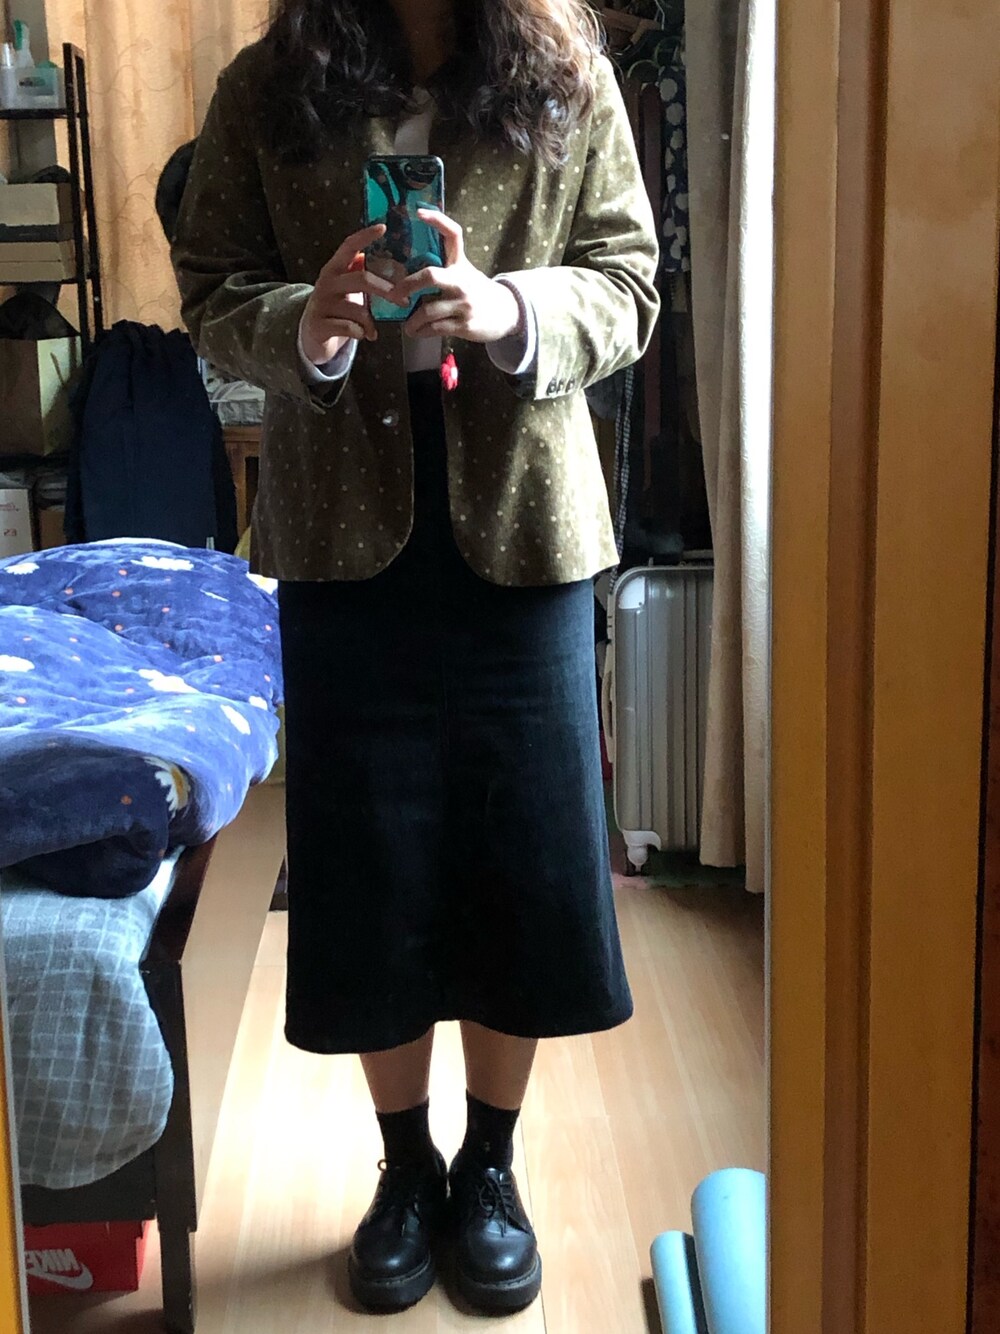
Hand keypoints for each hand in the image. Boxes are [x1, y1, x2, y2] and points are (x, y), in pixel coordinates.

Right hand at [300, 224, 404, 364]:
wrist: (313, 336)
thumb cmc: (338, 309)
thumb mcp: (348, 288)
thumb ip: (364, 274)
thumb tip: (397, 264)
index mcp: (335, 269)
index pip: (348, 246)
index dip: (365, 236)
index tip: (383, 227)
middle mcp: (327, 282)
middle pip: (361, 279)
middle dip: (385, 290)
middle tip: (403, 301)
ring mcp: (321, 304)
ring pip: (357, 310)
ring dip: (371, 321)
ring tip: (373, 329)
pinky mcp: (319, 325)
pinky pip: (350, 329)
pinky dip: (362, 333)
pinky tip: (364, 335)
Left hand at [394, 210, 521, 343]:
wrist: (506, 313)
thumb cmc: (477, 291)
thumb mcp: (465, 272)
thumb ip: (445, 266)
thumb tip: (410, 262)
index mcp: (460, 264)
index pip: (453, 234)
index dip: (437, 220)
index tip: (418, 212)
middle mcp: (462, 281)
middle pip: (430, 276)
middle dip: (407, 285)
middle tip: (395, 294)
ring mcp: (463, 304)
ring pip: (428, 310)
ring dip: (412, 320)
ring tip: (408, 326)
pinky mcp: (464, 324)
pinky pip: (435, 328)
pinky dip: (422, 331)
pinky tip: (418, 332)